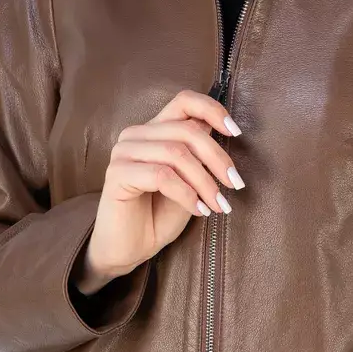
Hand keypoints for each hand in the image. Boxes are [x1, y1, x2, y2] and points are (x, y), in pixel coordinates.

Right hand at [75, 89, 244, 291]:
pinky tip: (199, 211)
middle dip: (218, 159)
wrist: (129, 250)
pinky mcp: (116, 174)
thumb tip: (226, 131)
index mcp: (154, 130)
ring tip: (218, 205)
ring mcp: (124, 152)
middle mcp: (136, 134)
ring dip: (205, 182)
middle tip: (236, 185)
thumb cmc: (159, 214)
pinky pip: (162, 176)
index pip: (184, 101)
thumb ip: (199, 154)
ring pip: (177, 154)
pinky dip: (187, 194)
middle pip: (187, 131)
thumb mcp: (189, 180)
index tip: (236, 132)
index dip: (213, 110)